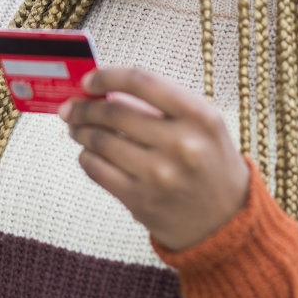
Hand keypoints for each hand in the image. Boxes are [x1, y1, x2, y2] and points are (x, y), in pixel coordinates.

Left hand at [59, 68, 249, 251]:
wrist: (226, 220)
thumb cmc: (209, 162)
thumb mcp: (203, 124)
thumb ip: (163, 103)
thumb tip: (106, 89)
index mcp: (200, 116)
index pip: (142, 82)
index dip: (108, 76)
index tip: (89, 81)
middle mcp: (181, 143)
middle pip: (115, 111)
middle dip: (84, 107)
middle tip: (71, 107)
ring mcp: (159, 174)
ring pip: (100, 141)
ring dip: (80, 130)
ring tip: (76, 128)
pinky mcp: (140, 200)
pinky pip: (97, 170)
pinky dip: (86, 157)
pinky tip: (89, 152)